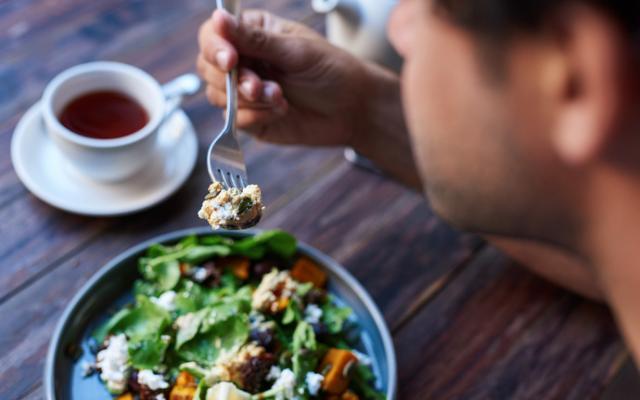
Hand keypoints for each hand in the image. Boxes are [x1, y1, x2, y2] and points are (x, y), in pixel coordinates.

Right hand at [197, 9, 369, 145]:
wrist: (352, 110)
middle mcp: (244, 61)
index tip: (231, 59)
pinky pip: (234, 120)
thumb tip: (219, 18)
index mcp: (252, 34)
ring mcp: (244, 91)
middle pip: (208, 67)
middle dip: (233, 79)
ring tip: (280, 97)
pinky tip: (280, 111)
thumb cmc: (331, 70)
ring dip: (248, 99)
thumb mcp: (295, 51)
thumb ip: (255, 40)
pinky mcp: (250, 118)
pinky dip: (255, 116)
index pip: (213, 35)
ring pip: (218, 95)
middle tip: (259, 85)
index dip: (215, 47)